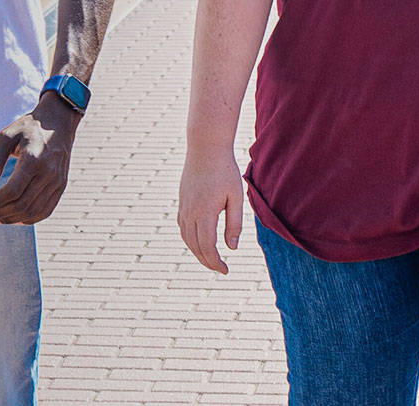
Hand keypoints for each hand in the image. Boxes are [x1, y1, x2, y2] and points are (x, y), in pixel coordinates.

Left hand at [0, 96, 77, 225]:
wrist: (58, 121)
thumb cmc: (28, 127)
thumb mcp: (7, 135)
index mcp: (34, 160)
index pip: (13, 191)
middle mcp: (49, 173)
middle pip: (23, 204)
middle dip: (1, 213)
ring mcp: (57, 182)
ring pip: (34, 211)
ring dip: (13, 219)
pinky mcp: (61, 186)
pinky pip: (47, 210)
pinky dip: (30, 219)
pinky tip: (15, 219)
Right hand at [176, 147, 244, 273]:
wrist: (205, 147)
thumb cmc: (225, 171)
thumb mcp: (236, 197)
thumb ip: (234, 223)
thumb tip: (232, 247)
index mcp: (205, 213)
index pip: (207, 246)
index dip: (215, 262)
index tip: (225, 270)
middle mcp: (190, 212)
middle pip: (195, 246)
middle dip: (207, 261)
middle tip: (220, 270)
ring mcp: (184, 206)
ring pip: (186, 238)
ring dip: (197, 252)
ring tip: (210, 259)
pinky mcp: (182, 201)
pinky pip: (182, 227)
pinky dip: (190, 239)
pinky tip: (199, 241)